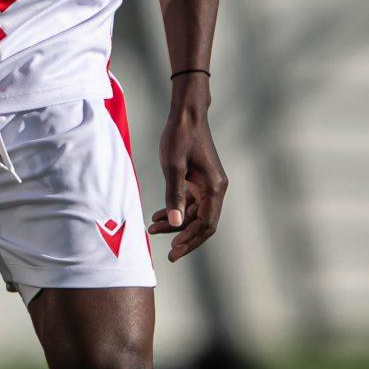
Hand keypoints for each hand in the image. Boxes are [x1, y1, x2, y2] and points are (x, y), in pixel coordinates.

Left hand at [146, 80, 227, 262]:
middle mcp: (215, 189)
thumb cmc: (180, 137)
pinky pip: (190, 203)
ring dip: (176, 224)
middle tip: (168, 254)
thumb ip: (174, 196)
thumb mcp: (173, 167)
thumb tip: (176, 222)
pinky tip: (158, 216)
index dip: (190, 240)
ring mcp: (208, 185)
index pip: (206, 223)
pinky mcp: (199, 180)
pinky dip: (176, 211)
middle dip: (184, 238)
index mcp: (214, 187)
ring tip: (153, 229)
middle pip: (202, 223)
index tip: (174, 251)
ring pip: (195, 214)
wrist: (187, 114)